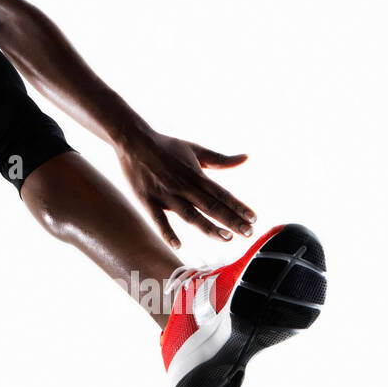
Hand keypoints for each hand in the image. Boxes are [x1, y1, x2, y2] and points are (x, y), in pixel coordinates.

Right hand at [116, 130, 255, 248]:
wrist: (133, 140)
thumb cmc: (166, 146)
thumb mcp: (195, 149)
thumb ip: (221, 159)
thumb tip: (246, 158)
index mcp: (195, 174)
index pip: (221, 193)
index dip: (238, 206)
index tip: (254, 219)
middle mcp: (183, 185)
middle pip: (210, 205)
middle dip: (231, 220)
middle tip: (248, 233)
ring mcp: (165, 194)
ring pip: (190, 214)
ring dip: (208, 227)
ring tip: (226, 238)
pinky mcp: (147, 200)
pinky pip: (158, 219)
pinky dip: (167, 232)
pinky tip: (179, 246)